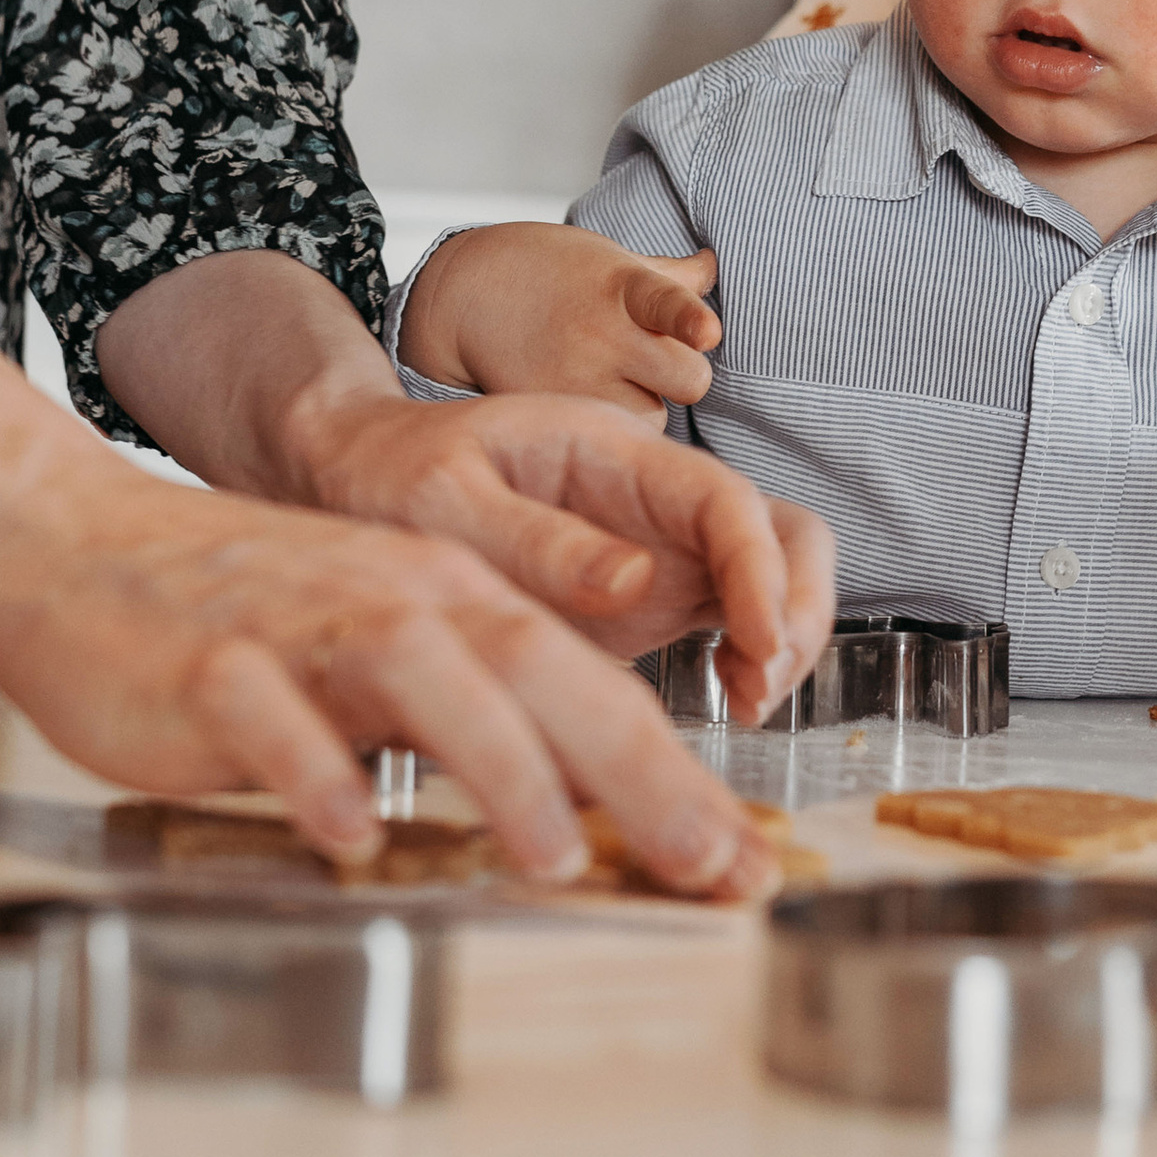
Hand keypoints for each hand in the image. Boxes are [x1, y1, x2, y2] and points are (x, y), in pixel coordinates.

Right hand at [0, 327, 781, 893]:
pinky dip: (316, 771)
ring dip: (497, 763)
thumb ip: (466, 716)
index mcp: (446, 596)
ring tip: (556, 853)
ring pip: (422, 675)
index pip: (585, 681)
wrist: (77, 544)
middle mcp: (392, 600)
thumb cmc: (238, 614)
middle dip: (635, 768)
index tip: (742, 861)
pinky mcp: (208, 665)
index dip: (672, 770)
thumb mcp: (375, 648)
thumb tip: (579, 811)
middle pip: (537, 668)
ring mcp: (300, 628)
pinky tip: (350, 833)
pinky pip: (272, 716)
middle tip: (705, 861)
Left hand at [281, 364, 833, 723]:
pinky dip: (753, 663)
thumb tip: (638, 581)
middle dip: (800, 606)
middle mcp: (652, 498)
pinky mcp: (646, 603)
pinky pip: (732, 624)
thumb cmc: (390, 475)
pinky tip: (729, 700)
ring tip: (749, 703)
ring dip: (785, 640)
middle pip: (782, 533)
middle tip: (765, 686)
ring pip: (771, 580)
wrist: (356, 480)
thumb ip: (537, 539)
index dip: (761, 568)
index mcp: (611, 452)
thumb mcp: (442, 498)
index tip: (760, 643)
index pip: (725, 499)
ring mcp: (657, 550)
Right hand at [402, 221, 722, 421]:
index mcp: (623, 287)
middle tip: (654, 362)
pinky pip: (610, 441)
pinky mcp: (551, 414)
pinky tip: (585, 400)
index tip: (707, 331)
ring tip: (612, 380)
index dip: (689, 318)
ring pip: (654, 419)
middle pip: (689, 380)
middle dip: (684, 375)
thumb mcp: (611, 260)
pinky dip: (608, 430)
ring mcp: (576, 378)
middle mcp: (601, 334)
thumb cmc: (554, 274)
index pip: (666, 302)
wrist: (467, 293)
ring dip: (646, 406)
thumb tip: (713, 265)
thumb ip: (669, 274)